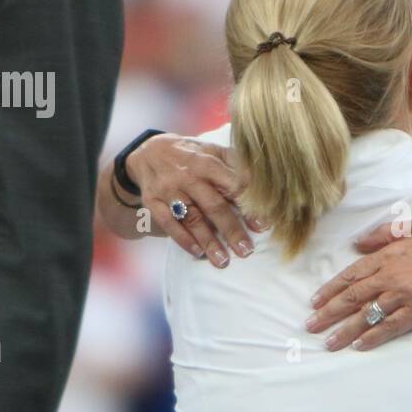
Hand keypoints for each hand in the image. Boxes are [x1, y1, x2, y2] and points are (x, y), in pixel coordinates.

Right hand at [126, 134, 263, 265]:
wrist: (148, 152)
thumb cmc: (191, 155)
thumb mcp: (212, 151)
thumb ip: (235, 165)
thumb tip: (263, 185)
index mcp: (206, 161)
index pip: (232, 186)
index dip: (248, 206)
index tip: (262, 225)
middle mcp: (187, 176)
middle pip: (213, 206)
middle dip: (231, 230)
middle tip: (246, 251)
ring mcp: (168, 190)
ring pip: (192, 219)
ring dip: (209, 242)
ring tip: (223, 261)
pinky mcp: (153, 202)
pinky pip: (168, 224)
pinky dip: (183, 240)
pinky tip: (198, 253)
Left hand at [305, 222, 411, 350]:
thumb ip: (383, 234)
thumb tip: (357, 244)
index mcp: (389, 254)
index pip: (352, 274)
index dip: (331, 289)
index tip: (315, 301)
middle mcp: (392, 274)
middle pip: (353, 297)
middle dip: (329, 312)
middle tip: (310, 326)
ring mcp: (405, 294)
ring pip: (368, 315)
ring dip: (345, 330)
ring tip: (328, 342)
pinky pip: (391, 327)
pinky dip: (373, 337)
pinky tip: (359, 346)